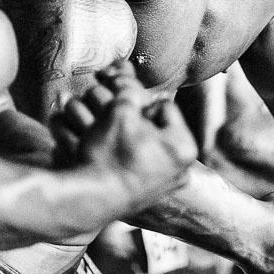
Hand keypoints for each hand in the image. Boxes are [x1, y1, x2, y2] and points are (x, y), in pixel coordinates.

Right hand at [49, 61, 197, 212]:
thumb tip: (128, 74)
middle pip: (157, 128)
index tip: (122, 119)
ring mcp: (167, 186)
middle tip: (115, 129)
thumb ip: (130, 90)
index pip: (163, 107)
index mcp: (184, 147)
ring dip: (131, 139)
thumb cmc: (108, 154)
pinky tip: (113, 159)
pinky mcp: (151, 197)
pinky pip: (142, 165)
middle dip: (136, 123)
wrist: (89, 200)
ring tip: (112, 143)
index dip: (138, 107)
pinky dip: (129, 158)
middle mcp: (183, 169)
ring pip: (148, 146)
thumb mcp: (119, 111)